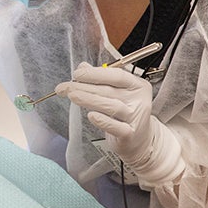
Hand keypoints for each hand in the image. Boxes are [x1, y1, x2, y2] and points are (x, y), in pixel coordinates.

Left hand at [56, 63, 184, 186]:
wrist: (141, 140)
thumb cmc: (126, 112)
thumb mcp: (118, 92)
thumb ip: (101, 79)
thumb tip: (83, 67)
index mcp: (137, 85)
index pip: (117, 76)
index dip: (95, 74)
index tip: (77, 74)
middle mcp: (139, 100)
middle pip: (110, 90)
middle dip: (84, 87)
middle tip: (66, 87)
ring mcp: (136, 118)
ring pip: (112, 106)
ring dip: (89, 100)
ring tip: (72, 96)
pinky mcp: (130, 135)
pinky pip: (116, 127)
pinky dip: (103, 121)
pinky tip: (91, 116)